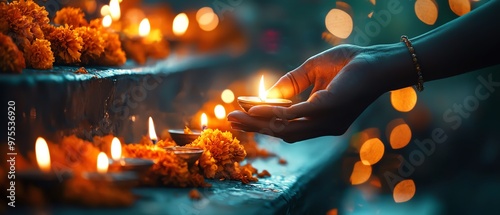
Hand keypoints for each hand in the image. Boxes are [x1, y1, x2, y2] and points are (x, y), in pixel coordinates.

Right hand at [228, 44, 388, 142]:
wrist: (379, 58)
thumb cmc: (350, 64)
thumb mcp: (312, 72)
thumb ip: (290, 84)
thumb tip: (264, 95)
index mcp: (322, 119)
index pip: (288, 126)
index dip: (264, 122)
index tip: (242, 115)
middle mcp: (324, 126)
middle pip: (282, 133)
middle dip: (256, 127)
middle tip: (231, 122)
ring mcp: (326, 121)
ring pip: (285, 128)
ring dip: (258, 123)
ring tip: (237, 117)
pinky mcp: (327, 110)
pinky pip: (293, 115)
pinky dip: (271, 112)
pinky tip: (255, 108)